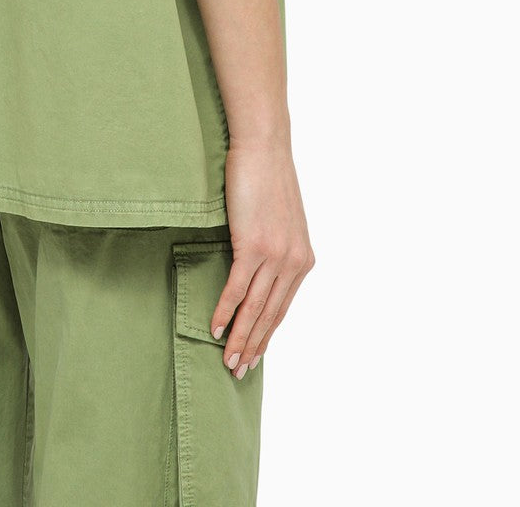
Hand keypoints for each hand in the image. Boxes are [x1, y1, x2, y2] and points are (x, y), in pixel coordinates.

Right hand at [210, 134, 314, 377]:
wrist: (264, 148)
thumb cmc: (267, 178)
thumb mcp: (279, 220)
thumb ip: (274, 247)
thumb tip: (257, 267)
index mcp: (302, 259)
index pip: (283, 307)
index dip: (267, 335)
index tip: (255, 356)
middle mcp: (293, 262)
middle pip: (271, 315)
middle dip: (255, 346)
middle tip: (239, 371)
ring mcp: (275, 255)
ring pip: (255, 307)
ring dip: (240, 337)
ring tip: (228, 359)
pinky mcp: (254, 244)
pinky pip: (238, 287)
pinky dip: (227, 310)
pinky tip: (216, 327)